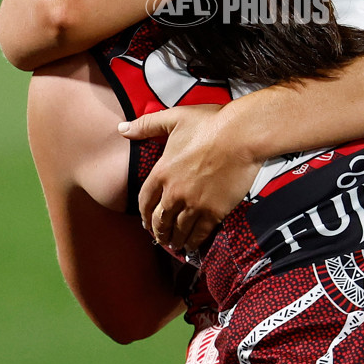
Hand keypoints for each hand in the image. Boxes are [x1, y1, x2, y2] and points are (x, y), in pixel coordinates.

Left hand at [119, 105, 260, 252]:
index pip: (145, 200)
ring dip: (174, 240)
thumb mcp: (174, 118)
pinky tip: (192, 245)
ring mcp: (194, 204)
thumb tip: (122, 129)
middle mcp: (174, 192)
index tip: (145, 220)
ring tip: (175, 244)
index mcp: (162, 171)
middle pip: (159, 220)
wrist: (242, 135)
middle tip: (160, 237)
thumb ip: (146, 125)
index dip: (143, 213)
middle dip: (158, 231)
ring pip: (178, 230)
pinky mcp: (214, 212)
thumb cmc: (211, 123)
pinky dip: (194, 243)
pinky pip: (199, 234)